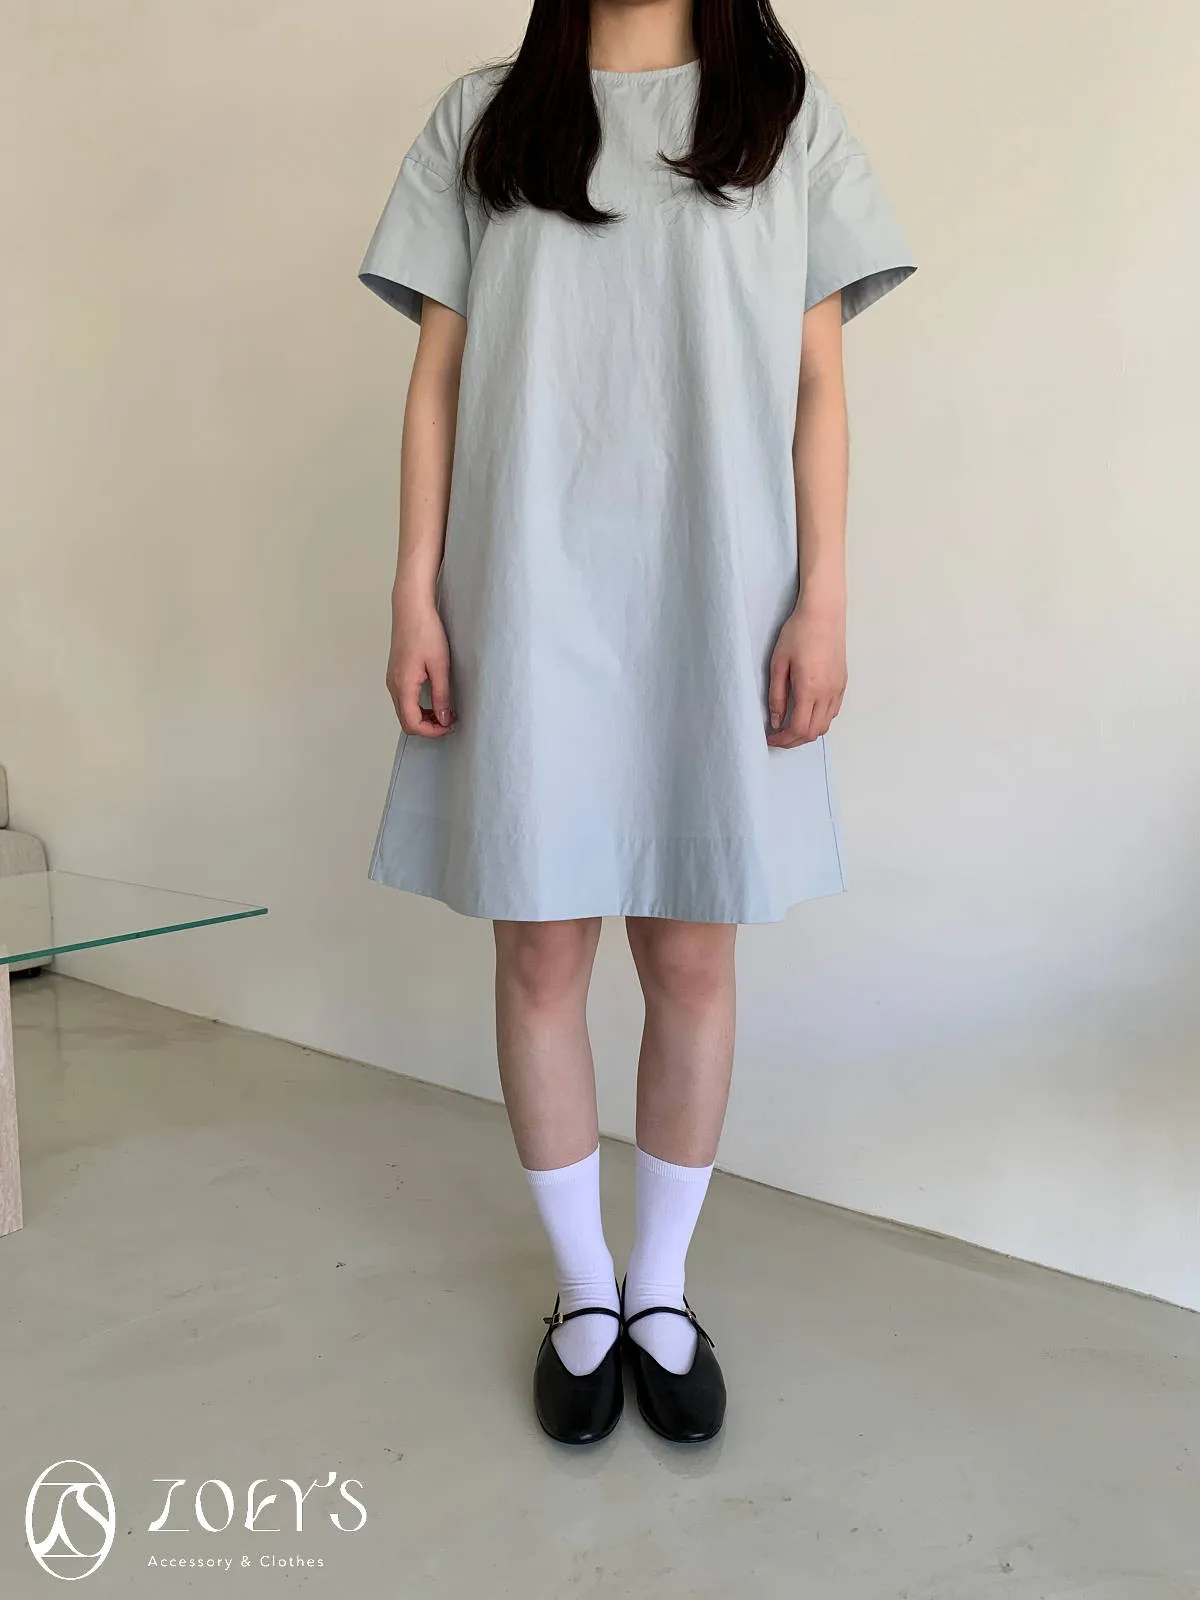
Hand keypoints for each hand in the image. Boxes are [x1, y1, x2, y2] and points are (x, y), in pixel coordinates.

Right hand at [386, 603, 455, 736]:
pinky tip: (433, 699)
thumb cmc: (425, 631)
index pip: (412, 724)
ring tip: (444, 710)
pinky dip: (418, 706)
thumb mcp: (440, 665)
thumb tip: (443, 719)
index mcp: (403, 686)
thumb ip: (441, 695)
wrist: (411, 608)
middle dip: (428, 727)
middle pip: (406, 721)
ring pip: (404, 711)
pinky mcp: (395, 673)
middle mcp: (393, 686)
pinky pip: (404, 699)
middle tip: (449, 721)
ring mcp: (392, 679)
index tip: (449, 726)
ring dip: (423, 717)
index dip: (432, 731)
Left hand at [766, 591, 846, 747]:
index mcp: (809, 689)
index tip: (769, 738)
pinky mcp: (842, 683)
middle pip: (813, 733)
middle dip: (793, 741)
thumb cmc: (797, 633)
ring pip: (825, 725)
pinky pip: (833, 712)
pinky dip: (819, 720)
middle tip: (777, 737)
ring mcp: (838, 689)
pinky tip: (806, 712)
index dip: (782, 740)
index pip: (797, 729)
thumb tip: (775, 721)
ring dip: (807, 732)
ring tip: (789, 727)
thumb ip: (776, 695)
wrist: (824, 613)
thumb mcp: (778, 664)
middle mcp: (827, 693)